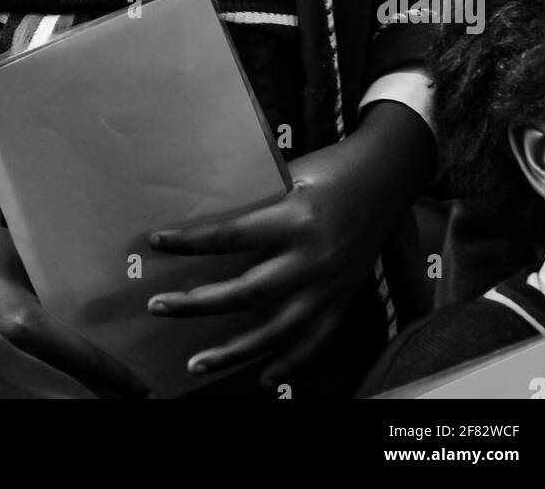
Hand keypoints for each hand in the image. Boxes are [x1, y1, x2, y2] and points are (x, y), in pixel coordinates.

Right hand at [0, 207, 151, 399]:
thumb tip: (99, 293)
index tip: (143, 389)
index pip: (82, 357)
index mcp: (26, 322)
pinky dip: (44, 379)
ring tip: (105, 394)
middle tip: (132, 398)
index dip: (117, 376)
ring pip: (41, 383)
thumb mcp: (30, 256)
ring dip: (71, 388)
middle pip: (65, 384)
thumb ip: (60, 278)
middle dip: (99, 393)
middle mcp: (9, 346)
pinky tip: (62, 378)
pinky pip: (18, 374)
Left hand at [146, 102, 434, 388]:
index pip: (231, 235)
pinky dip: (289, 363)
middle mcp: (312, 258)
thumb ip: (257, 196)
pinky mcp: (343, 300)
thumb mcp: (291, 172)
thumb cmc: (333, 166)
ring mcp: (330, 286)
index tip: (156, 243)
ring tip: (196, 362)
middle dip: (198, 303)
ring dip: (233, 352)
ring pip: (277, 331)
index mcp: (295, 218)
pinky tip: (262, 377)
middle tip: (159, 306)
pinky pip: (314, 342)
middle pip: (247, 292)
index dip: (191, 242)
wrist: (387, 176)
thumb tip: (208, 204)